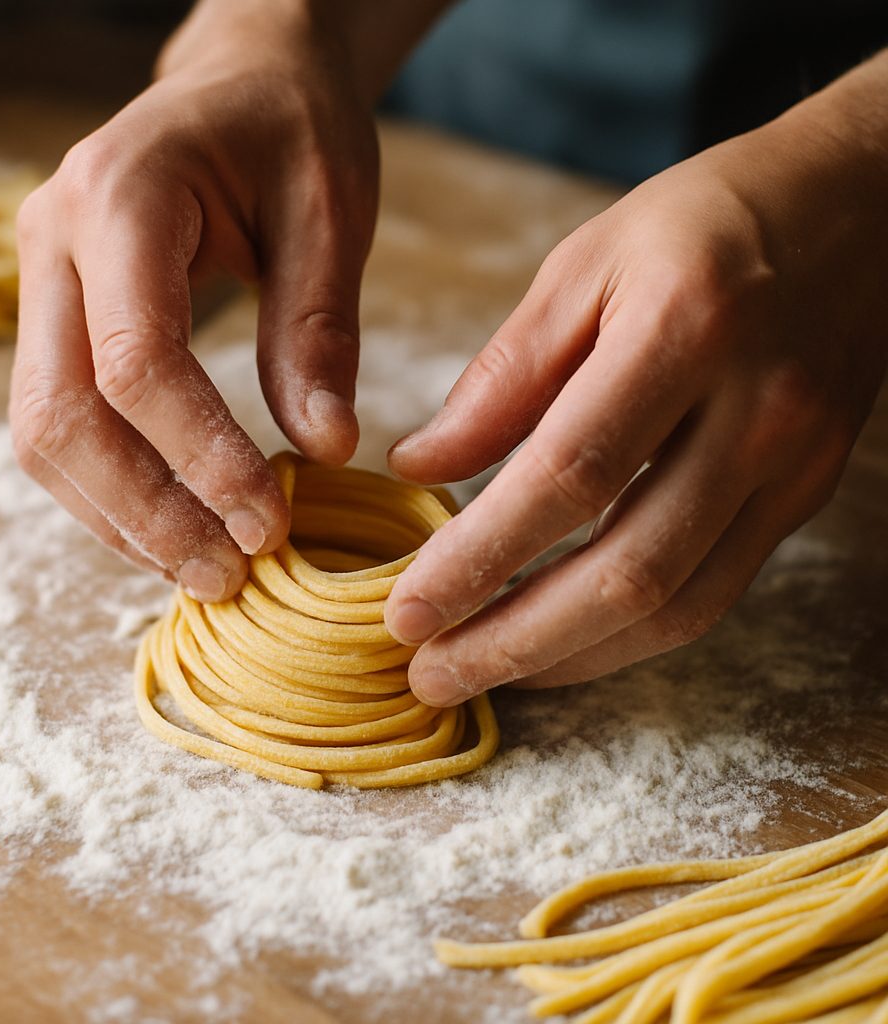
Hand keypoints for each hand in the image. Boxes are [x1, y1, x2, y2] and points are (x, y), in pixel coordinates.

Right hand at [9, 1, 378, 599]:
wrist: (240, 83)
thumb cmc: (292, 130)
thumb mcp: (330, 213)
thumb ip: (318, 331)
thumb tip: (325, 450)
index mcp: (120, 198)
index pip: (137, 361)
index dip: (201, 459)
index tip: (271, 526)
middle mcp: (53, 241)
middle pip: (64, 415)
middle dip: (147, 512)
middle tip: (230, 576)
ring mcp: (41, 282)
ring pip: (45, 434)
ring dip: (122, 518)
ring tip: (208, 570)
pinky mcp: (56, 317)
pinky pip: (61, 424)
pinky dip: (113, 491)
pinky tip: (176, 527)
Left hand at [386, 56, 887, 703]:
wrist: (854, 208)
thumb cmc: (698, 227)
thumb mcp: (583, 267)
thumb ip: (502, 376)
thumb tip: (420, 467)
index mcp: (686, 329)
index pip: (568, 476)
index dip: (479, 556)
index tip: (405, 608)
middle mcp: (755, 410)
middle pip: (629, 569)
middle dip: (516, 641)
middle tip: (430, 673)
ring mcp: (795, 463)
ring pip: (678, 605)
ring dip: (569, 657)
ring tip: (480, 671)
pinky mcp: (807, 495)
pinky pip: (713, 594)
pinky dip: (626, 635)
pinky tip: (559, 642)